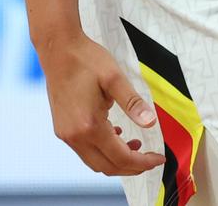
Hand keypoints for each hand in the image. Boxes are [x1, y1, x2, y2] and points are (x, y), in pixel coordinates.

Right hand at [41, 32, 165, 176]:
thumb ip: (133, 102)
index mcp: (89, 126)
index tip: (159, 158)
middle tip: (151, 158)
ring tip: (137, 145)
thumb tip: (151, 122)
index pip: (120, 157)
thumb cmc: (86, 60)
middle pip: (107, 167)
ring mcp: (66, 134)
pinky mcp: (63, 129)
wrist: (58, 50)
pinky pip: (85, 151)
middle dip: (132, 167)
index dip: (143, 162)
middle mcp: (74, 136)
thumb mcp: (114, 78)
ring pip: (95, 162)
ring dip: (117, 160)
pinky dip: (103, 151)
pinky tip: (116, 135)